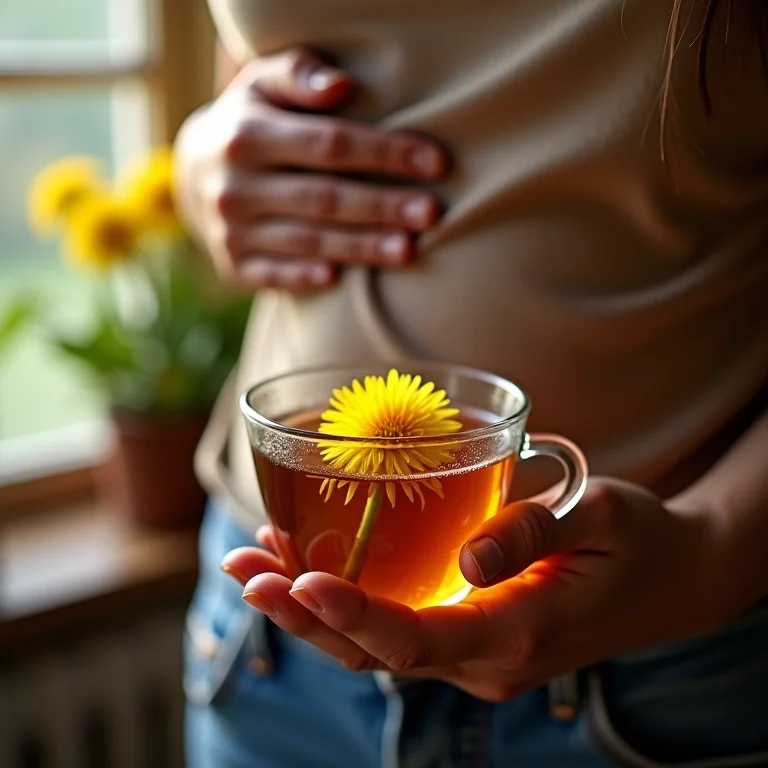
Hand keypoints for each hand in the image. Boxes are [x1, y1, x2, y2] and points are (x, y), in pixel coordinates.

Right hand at [174, 47, 447, 291]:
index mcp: (247, 135)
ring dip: (360, 247)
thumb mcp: (262, 85)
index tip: (435, 163)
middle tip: (432, 214)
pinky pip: (274, 276)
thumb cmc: (251, 122)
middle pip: (323, 197)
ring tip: (409, 250)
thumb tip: (342, 86)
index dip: (384, 153)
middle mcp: (235, 186)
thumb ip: (299, 75)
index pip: (328, 144)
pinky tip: (343, 280)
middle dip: (382, 206)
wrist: (194, 176)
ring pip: (307, 240)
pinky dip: (306, 278)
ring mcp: (232, 231)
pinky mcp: (234, 266)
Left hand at [222, 478, 745, 700]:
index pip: (420, 639)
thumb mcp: (603, 515)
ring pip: (379, 648)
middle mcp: (487, 660)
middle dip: (305, 616)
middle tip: (244, 570)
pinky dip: (346, 608)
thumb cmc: (638, 540)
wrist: (672, 579)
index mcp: (520, 633)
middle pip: (379, 651)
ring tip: (254, 567)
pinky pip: (398, 632)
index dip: (356, 617)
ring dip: (312, 613)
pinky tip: (310, 571)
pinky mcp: (471, 639)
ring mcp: (476, 656)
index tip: (301, 582)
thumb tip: (467, 558)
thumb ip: (539, 529)